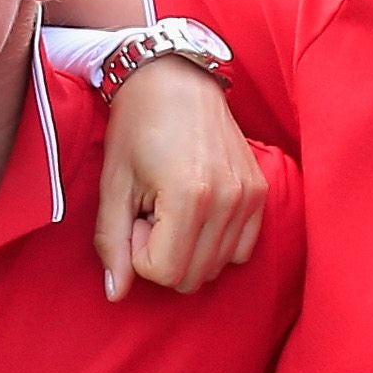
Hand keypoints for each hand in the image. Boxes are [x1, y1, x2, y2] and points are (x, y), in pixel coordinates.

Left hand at [93, 57, 267, 300]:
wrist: (175, 79)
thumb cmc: (137, 127)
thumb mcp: (113, 185)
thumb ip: (112, 243)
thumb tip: (115, 294)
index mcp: (191, 197)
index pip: (166, 273)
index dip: (139, 254)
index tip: (134, 217)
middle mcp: (229, 200)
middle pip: (193, 278)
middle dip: (163, 256)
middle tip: (150, 214)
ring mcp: (250, 197)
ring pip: (216, 268)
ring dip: (187, 249)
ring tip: (171, 208)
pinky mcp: (260, 193)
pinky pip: (240, 251)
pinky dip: (214, 243)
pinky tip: (195, 211)